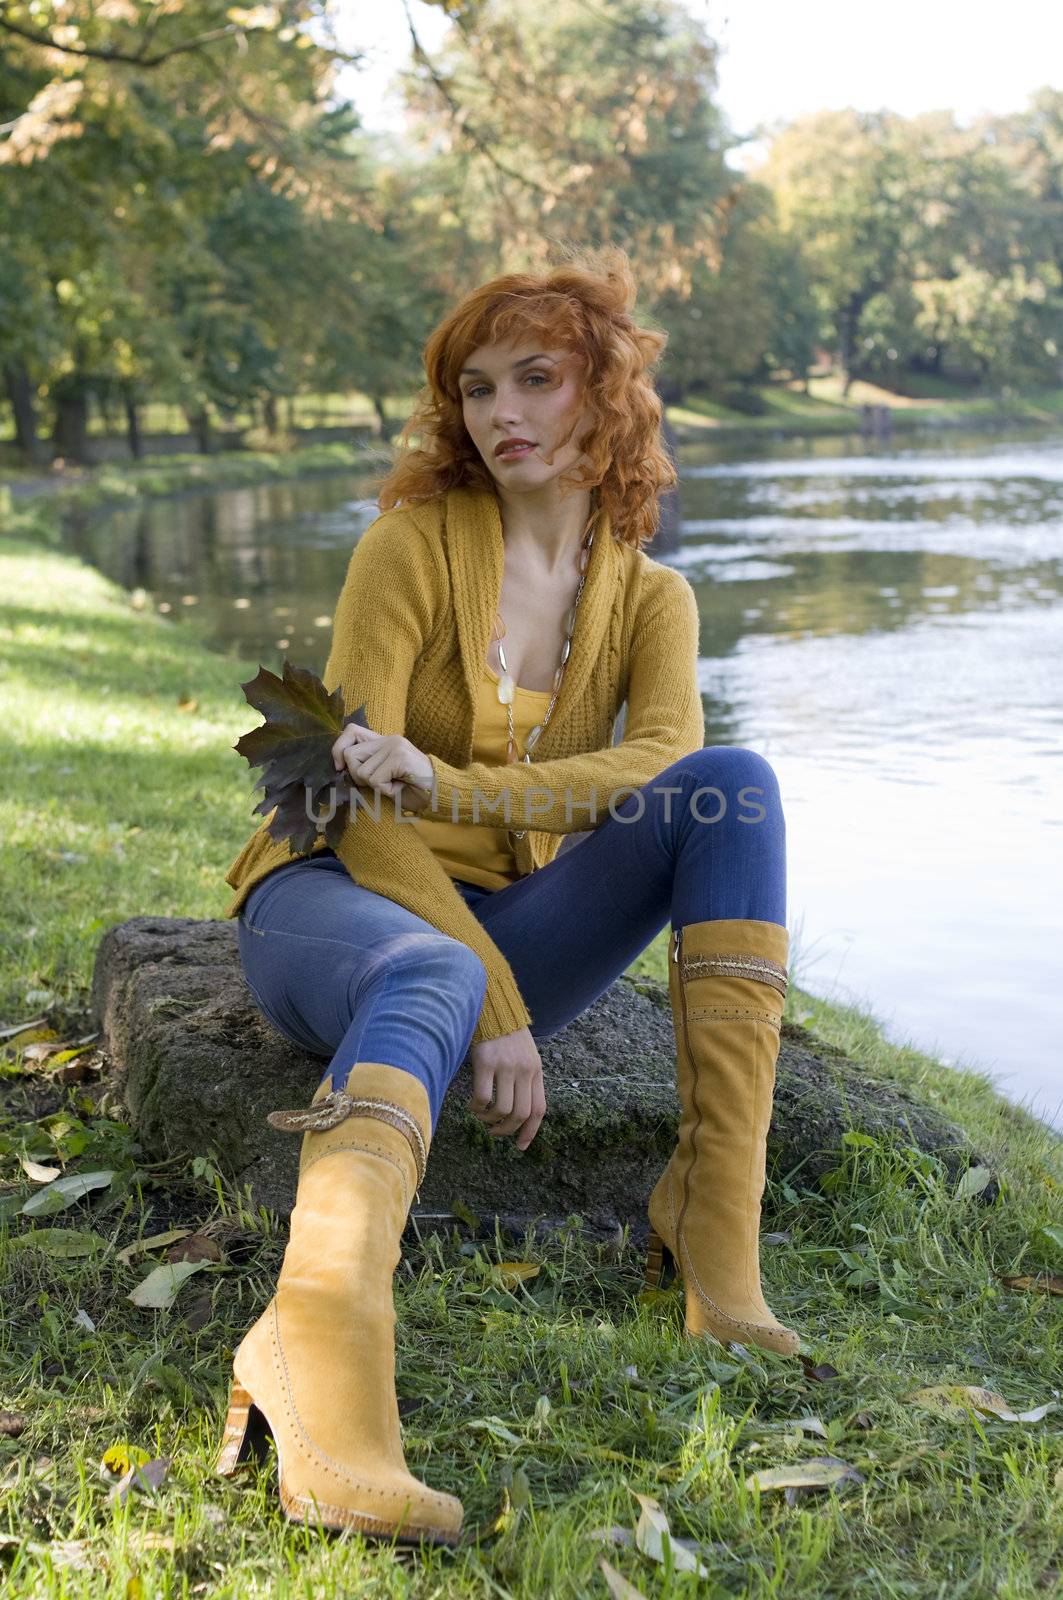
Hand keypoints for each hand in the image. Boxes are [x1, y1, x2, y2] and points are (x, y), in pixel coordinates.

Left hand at [331, 723, 434, 810]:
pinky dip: (386, 790)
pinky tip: (400, 787)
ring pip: (362, 771)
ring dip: (375, 786)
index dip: (338, 748)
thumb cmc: (412, 789)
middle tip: (378, 782)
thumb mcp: (385, 775)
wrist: (440, 793)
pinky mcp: (400, 758)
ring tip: (394, 784)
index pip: (351, 731)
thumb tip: (340, 767)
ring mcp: (395, 747)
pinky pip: (376, 780)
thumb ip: (367, 766)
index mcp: (384, 741)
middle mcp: (389, 740)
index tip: (340, 767)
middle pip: (350, 755)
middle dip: (357, 776)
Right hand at [468, 1028, 546, 1150]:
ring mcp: (505, 1066)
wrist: (493, 1008)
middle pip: (521, 1114)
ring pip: (502, 1109)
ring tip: (482, 1117)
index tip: (520, 1146)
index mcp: (536, 1070)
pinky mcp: (485, 1062)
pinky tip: (473, 1105)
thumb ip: (526, 1079)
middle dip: (507, 1130)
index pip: (539, 1109)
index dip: (530, 1131)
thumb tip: (520, 1113)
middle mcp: (524, 1070)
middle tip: (495, 1132)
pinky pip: (483, 1096)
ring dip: (489, 1120)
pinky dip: (477, 1107)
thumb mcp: (526, 1056)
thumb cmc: (507, 1036)